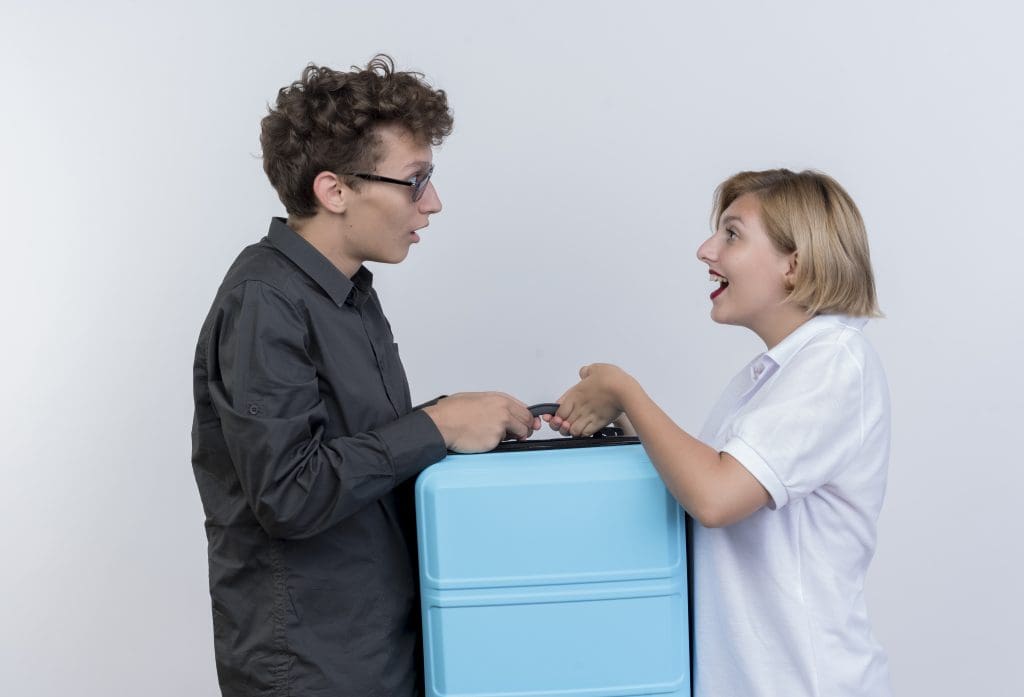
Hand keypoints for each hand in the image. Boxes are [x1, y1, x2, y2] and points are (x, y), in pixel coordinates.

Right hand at [422, 392, 539, 452]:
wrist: (441, 423)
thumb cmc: (453, 411)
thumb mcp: (478, 398)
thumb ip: (496, 404)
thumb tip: (507, 411)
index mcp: (500, 399)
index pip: (525, 410)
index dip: (527, 419)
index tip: (529, 424)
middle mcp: (503, 412)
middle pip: (527, 423)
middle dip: (524, 430)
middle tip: (516, 434)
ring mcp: (500, 427)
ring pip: (517, 435)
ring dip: (510, 437)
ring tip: (491, 434)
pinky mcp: (494, 441)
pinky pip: (501, 444)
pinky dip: (494, 444)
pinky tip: (481, 438)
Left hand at [545, 363, 632, 436]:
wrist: (625, 391)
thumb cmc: (612, 380)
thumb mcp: (596, 368)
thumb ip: (586, 371)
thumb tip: (584, 372)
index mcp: (575, 394)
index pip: (557, 410)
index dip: (556, 415)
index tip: (558, 415)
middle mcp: (579, 407)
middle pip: (561, 423)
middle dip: (561, 425)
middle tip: (565, 424)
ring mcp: (588, 416)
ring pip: (572, 431)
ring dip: (572, 431)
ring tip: (575, 427)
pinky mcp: (598, 424)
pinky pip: (585, 434)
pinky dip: (583, 434)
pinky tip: (586, 429)